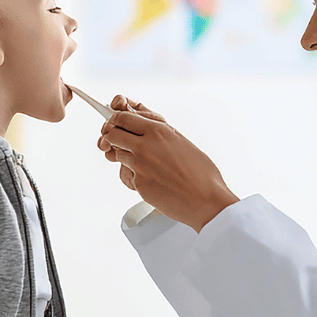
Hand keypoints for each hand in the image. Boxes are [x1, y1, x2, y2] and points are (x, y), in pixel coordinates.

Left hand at [97, 95, 238, 231]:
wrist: (205, 200)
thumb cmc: (201, 173)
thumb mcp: (182, 142)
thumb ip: (162, 133)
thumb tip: (150, 127)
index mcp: (158, 131)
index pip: (123, 117)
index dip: (116, 119)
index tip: (116, 123)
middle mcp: (145, 146)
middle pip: (112, 134)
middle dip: (112, 135)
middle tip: (118, 140)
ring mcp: (139, 165)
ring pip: (117, 154)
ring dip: (124, 156)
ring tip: (142, 162)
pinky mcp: (138, 183)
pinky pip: (128, 174)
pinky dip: (136, 175)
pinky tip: (153, 179)